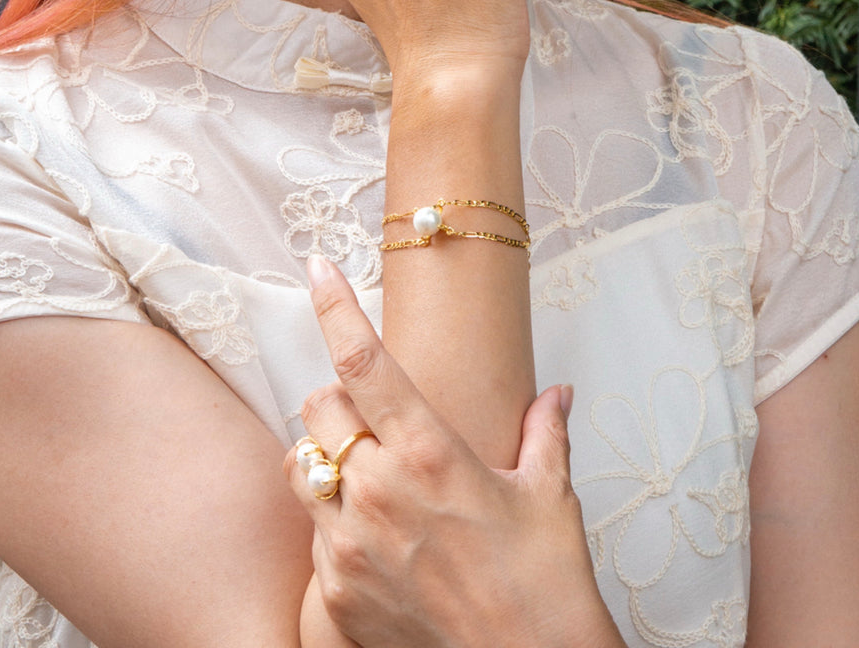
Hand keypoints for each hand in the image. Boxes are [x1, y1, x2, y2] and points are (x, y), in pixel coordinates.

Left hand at [287, 256, 623, 647]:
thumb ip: (544, 433)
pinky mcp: (334, 592)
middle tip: (373, 417)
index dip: (333, 305)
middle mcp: (380, 491)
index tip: (315, 265)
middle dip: (338, 399)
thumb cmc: (545, 587)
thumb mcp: (550, 498)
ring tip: (370, 475)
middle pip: (318, 406)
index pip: (363, 359)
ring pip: (302, 465)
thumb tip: (556, 394)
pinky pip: (313, 531)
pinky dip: (334, 519)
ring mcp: (349, 544)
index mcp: (431, 453)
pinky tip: (378, 537)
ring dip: (327, 457)